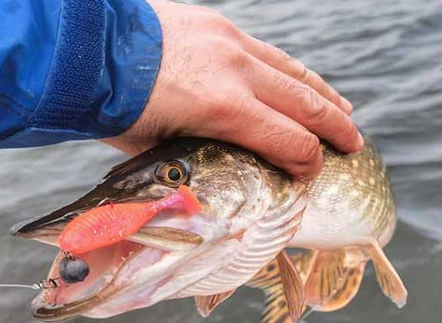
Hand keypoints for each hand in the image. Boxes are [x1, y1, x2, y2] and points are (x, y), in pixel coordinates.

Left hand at [103, 0, 362, 180]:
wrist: (87, 48)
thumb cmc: (114, 108)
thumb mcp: (155, 147)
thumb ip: (196, 154)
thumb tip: (217, 170)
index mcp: (222, 108)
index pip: (288, 140)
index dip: (307, 163)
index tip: (311, 177)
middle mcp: (236, 71)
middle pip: (304, 103)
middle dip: (333, 128)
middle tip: (354, 146)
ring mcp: (230, 43)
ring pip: (293, 72)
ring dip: (323, 94)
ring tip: (344, 112)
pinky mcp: (219, 27)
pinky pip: (269, 53)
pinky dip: (292, 72)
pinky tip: (301, 81)